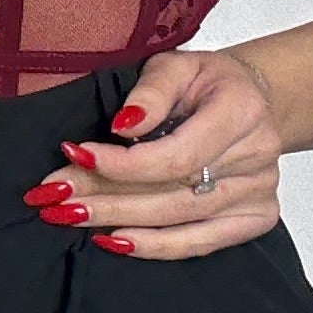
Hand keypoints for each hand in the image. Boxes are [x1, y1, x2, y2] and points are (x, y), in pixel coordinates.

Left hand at [21, 46, 283, 258]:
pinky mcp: (257, 218)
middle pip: (171, 192)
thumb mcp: (175, 65)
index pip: (175, 154)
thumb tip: (123, 127)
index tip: (74, 156)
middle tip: (53, 196)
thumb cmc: (206, 82)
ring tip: (69, 216)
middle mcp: (257, 155)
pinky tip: (115, 241)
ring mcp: (259, 192)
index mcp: (240, 111)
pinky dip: (155, 246)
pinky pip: (200, 243)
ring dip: (118, 221)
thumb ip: (150, 91)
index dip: (121, 164)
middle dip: (105, 195)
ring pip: (179, 221)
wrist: (253, 100)